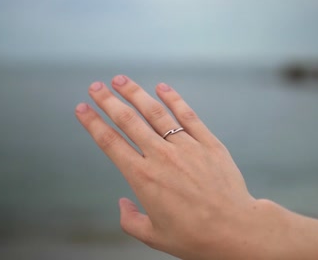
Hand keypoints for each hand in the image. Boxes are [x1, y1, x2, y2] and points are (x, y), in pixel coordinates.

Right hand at [75, 75, 287, 258]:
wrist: (235, 230)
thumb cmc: (194, 237)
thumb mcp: (153, 236)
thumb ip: (130, 219)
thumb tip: (122, 204)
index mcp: (143, 177)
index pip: (110, 142)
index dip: (93, 123)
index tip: (82, 109)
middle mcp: (161, 156)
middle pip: (128, 121)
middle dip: (108, 101)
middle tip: (95, 87)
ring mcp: (186, 147)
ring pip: (155, 112)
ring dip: (135, 94)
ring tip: (121, 80)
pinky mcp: (208, 143)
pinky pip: (188, 115)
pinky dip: (174, 99)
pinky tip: (162, 87)